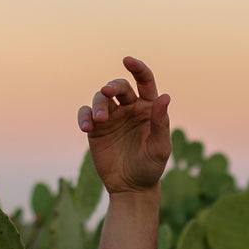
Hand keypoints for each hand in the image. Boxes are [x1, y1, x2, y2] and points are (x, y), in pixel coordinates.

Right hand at [77, 56, 170, 194]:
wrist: (131, 187)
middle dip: (112, 87)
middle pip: (119, 87)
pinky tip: (86, 127)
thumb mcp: (159, 146)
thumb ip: (160, 122)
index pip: (144, 82)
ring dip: (98, 105)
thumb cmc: (151, 167)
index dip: (137, 68)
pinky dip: (84, 117)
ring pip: (100, 99)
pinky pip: (86, 115)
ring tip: (99, 121)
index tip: (128, 60)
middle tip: (107, 93)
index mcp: (148, 108)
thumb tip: (165, 96)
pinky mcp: (95, 129)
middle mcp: (130, 108)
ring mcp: (111, 117)